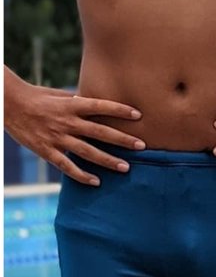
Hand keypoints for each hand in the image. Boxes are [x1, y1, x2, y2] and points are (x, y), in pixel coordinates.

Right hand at [3, 69, 143, 186]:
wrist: (10, 106)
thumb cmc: (39, 97)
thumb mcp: (62, 95)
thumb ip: (80, 102)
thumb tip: (99, 105)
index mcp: (73, 105)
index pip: (102, 106)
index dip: (120, 110)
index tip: (139, 115)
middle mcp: (67, 122)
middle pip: (100, 132)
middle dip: (122, 140)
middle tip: (142, 146)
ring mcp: (57, 138)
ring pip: (87, 152)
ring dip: (108, 160)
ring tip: (126, 168)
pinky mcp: (46, 151)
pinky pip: (66, 166)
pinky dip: (81, 175)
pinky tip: (96, 181)